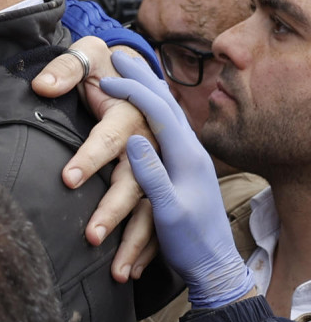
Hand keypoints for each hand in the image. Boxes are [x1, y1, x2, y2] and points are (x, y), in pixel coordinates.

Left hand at [32, 37, 158, 279]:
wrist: (137, 74)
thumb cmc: (103, 69)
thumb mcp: (86, 59)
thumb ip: (63, 70)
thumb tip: (40, 86)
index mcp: (131, 116)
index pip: (108, 139)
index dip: (89, 158)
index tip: (67, 180)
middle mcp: (147, 144)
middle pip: (132, 183)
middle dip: (113, 212)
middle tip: (90, 236)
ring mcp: (157, 169)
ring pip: (149, 210)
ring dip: (134, 242)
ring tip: (118, 272)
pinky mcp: (160, 185)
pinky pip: (157, 221)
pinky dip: (147, 249)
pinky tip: (134, 273)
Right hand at [100, 51, 254, 307]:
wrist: (216, 267)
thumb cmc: (191, 242)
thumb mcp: (169, 210)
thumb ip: (151, 173)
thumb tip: (133, 139)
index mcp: (187, 156)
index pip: (158, 110)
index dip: (133, 89)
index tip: (106, 75)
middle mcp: (191, 151)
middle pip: (166, 102)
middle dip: (142, 75)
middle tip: (120, 54)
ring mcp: (190, 159)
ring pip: (169, 113)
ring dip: (148, 88)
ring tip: (133, 70)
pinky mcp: (185, 170)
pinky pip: (168, 128)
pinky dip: (155, 109)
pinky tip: (148, 109)